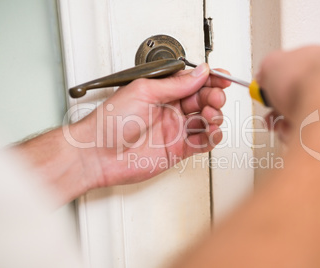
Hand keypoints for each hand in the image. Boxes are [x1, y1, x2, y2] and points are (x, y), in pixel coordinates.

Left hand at [72, 63, 230, 188]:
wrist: (97, 154)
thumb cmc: (109, 122)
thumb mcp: (143, 92)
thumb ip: (175, 84)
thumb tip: (199, 72)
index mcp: (162, 92)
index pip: (193, 82)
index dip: (211, 79)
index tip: (223, 78)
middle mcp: (171, 110)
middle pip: (203, 100)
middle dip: (214, 97)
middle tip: (214, 98)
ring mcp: (175, 130)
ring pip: (206, 121)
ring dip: (214, 117)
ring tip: (210, 116)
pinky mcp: (178, 149)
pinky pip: (203, 143)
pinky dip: (212, 138)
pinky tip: (211, 133)